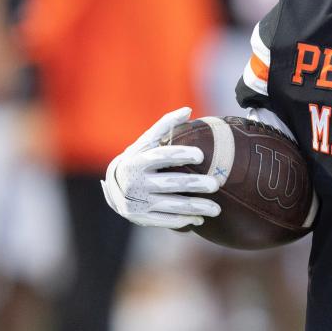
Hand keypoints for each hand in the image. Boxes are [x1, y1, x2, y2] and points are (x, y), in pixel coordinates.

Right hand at [101, 107, 221, 228]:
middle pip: (171, 183)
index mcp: (137, 161)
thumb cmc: (138, 159)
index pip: (160, 156)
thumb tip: (188, 110)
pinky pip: (167, 220)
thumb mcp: (145, 142)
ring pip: (172, 205)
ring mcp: (139, 202)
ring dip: (196, 207)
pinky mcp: (142, 218)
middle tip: (216, 184)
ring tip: (217, 209)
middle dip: (195, 184)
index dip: (180, 155)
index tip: (200, 155)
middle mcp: (136, 182)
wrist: (114, 188)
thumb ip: (165, 126)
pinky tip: (200, 219)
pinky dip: (184, 220)